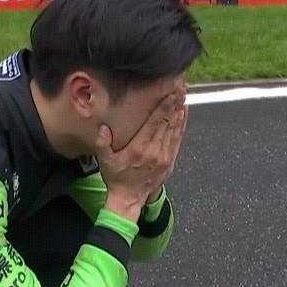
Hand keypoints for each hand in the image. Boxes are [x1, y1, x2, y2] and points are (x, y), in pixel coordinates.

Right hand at [95, 88, 187, 222]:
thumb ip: (103, 143)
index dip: (163, 107)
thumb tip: (103, 128)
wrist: (129, 198)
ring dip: (180, 111)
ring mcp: (165, 157)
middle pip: (167, 122)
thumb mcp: (105, 161)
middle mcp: (155, 152)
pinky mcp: (170, 161)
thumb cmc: (116, 178)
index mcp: (139, 149)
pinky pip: (178, 139)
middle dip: (174, 103)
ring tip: (183, 95)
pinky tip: (183, 113)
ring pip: (175, 129)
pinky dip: (182, 125)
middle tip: (180, 87)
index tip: (169, 93)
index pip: (154, 123)